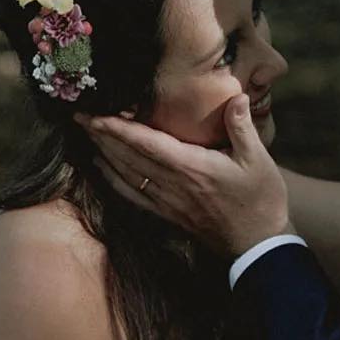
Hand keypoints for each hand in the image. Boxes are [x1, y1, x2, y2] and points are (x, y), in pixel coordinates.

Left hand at [77, 94, 293, 256]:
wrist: (258, 244)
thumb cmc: (261, 198)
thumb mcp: (258, 159)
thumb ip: (242, 125)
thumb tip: (237, 95)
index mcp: (192, 167)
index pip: (146, 143)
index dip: (118, 128)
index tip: (95, 114)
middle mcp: (173, 184)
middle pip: (128, 157)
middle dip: (101, 135)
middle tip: (79, 115)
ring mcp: (167, 202)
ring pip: (126, 175)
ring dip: (103, 153)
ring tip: (86, 134)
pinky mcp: (167, 214)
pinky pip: (132, 196)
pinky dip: (112, 180)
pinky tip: (100, 168)